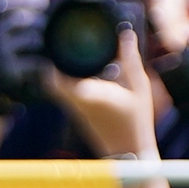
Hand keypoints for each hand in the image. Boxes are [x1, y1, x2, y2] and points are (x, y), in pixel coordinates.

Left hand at [47, 26, 162, 161]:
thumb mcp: (139, 87)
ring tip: (64, 54)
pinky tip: (78, 72)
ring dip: (57, 73)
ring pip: (55, 89)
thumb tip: (126, 34)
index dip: (49, 62)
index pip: (57, 78)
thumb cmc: (136, 121)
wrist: (129, 154)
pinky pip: (64, 94)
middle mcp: (78, 102)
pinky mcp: (78, 115)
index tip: (50, 45)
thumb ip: (131, 59)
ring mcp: (75, 110)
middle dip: (50, 64)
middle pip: (50, 82)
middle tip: (55, 46)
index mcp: (91, 93)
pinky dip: (65, 82)